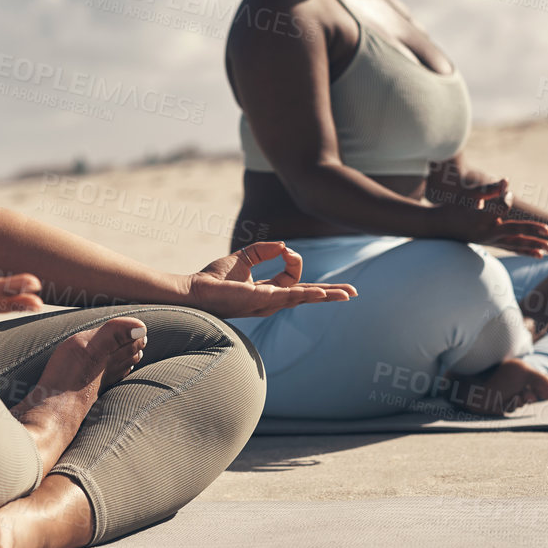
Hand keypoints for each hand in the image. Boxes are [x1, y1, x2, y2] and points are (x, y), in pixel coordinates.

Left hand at [179, 241, 355, 318]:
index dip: (295, 260)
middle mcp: (271, 299)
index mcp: (268, 290)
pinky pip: (288, 296)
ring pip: (303, 297)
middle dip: (330, 294)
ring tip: (346, 294)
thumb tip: (284, 246)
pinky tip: (321, 294)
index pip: (294, 278)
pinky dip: (306, 293)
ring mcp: (267, 302)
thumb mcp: (244, 258)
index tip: (284, 249)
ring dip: (325, 295)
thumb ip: (264, 251)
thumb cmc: (214, 278)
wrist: (195, 290)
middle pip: (307, 295)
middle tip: (353, 293)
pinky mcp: (260, 300)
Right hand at [425, 176, 547, 255]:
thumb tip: (507, 181)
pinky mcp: (492, 243)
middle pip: (512, 231)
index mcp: (479, 218)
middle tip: (547, 230)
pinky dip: (525, 250)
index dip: (506, 198)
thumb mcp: (469, 193)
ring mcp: (489, 240)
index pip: (502, 207)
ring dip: (532, 245)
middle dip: (531, 230)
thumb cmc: (454, 205)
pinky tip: (538, 254)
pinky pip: (511, 248)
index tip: (505, 192)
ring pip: (514, 244)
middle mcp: (485, 232)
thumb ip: (489, 188)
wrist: (440, 226)